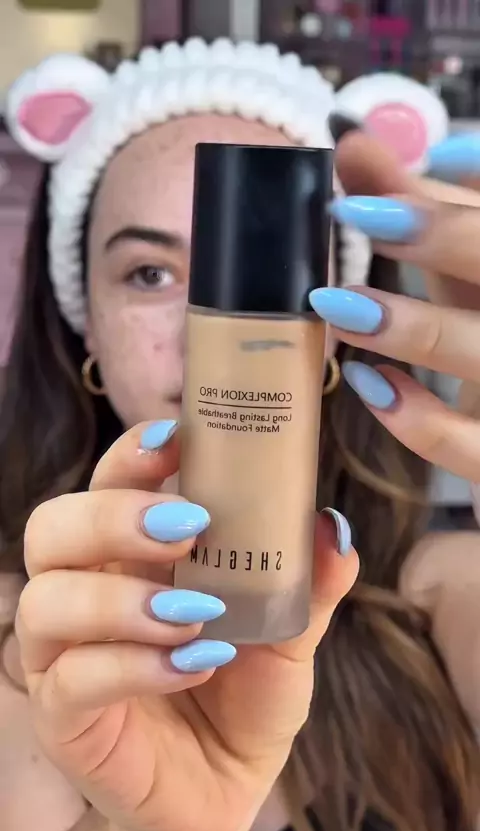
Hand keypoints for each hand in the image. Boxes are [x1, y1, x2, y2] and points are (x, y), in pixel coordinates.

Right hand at [17, 422, 357, 830]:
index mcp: (131, 554)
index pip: (107, 482)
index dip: (132, 454)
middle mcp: (84, 593)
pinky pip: (72, 681)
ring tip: (195, 614)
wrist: (223, 787)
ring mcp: (63, 656)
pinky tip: (192, 666)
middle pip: (52, 527)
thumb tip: (334, 525)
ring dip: (122, 599)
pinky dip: (134, 666)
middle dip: (113, 516)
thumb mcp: (288, 634)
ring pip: (46, 601)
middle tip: (188, 527)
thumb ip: (308, 583)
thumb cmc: (244, 694)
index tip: (178, 437)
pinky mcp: (65, 718)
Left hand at [306, 131, 479, 480]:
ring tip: (336, 303)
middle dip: (444, 236)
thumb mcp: (460, 275)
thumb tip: (354, 141)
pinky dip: (420, 419)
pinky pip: (475, 448)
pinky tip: (367, 384)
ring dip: (414, 327)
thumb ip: (420, 213)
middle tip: (357, 213)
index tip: (404, 161)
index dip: (470, 184)